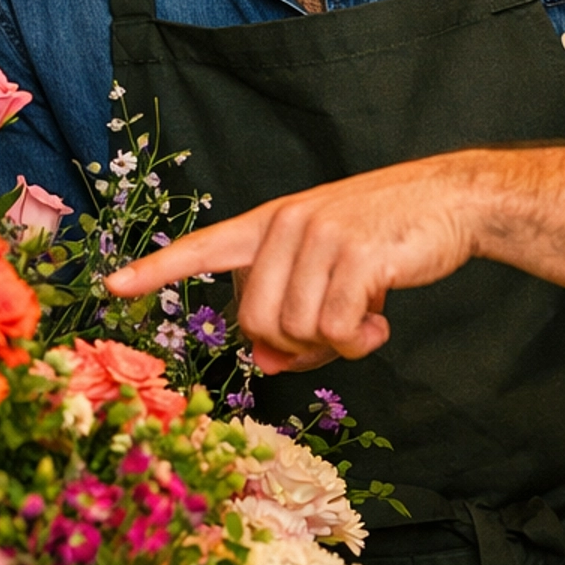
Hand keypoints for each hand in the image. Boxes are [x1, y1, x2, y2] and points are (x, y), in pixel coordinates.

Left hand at [105, 155, 481, 372]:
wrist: (452, 200)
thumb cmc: (390, 239)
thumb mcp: (333, 272)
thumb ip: (293, 312)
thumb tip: (264, 363)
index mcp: (273, 222)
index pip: (204, 246)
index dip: (158, 270)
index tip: (113, 287)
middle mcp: (288, 223)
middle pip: (255, 321)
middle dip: (292, 348)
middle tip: (333, 340)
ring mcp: (321, 235)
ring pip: (296, 330)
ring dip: (334, 346)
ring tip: (367, 322)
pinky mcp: (357, 254)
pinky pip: (337, 329)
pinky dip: (361, 342)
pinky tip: (383, 322)